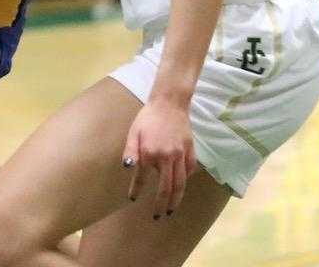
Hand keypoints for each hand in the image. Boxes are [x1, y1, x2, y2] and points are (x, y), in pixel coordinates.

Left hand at [121, 100, 196, 218]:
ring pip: (181, 184)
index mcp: (149, 153)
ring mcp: (181, 155)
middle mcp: (166, 158)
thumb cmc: (148, 118)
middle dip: (162, 205)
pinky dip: (185, 180)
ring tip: (171, 210)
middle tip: (158, 216)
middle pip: (166, 188)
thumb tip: (127, 168)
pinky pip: (190, 171)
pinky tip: (180, 186)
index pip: (142, 178)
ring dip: (176, 199)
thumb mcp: (134, 132)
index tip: (133, 199)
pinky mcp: (191, 151)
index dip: (137, 190)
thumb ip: (130, 151)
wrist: (169, 103)